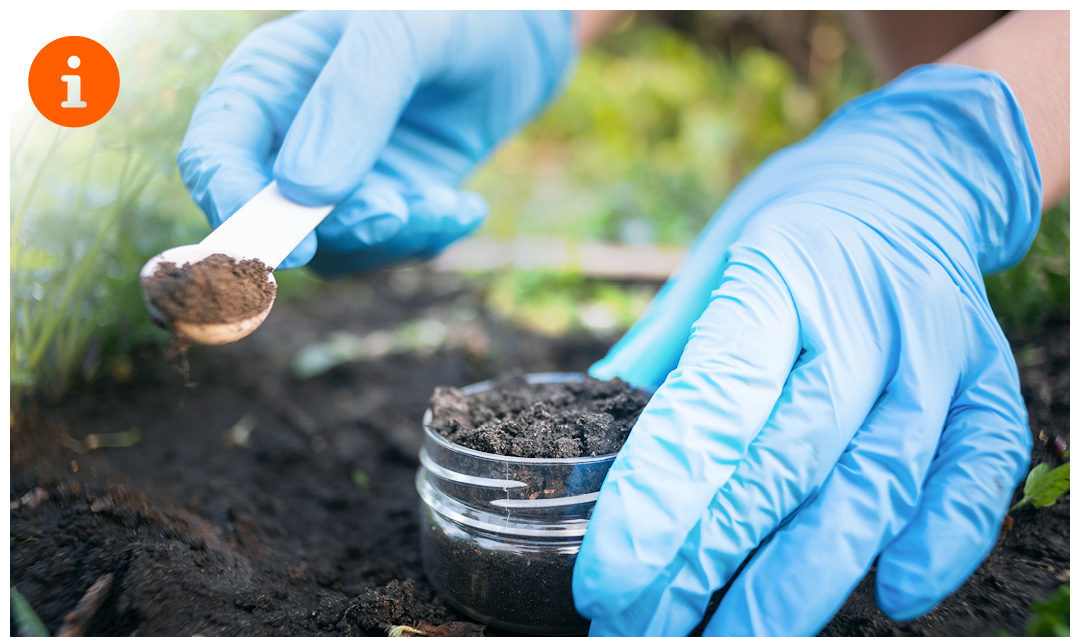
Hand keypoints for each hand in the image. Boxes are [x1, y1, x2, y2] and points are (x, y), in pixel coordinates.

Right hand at [177, 10, 575, 273]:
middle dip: (334, 232)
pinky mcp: (387, 205)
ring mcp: (340, 179)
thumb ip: (351, 98)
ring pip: (333, 249)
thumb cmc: (455, 13)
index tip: (290, 247)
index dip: (235, 207)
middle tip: (395, 212)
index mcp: (267, 82)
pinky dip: (425, 240)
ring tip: (449, 202)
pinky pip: (387, 250)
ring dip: (391, 239)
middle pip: (271, 219)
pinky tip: (464, 207)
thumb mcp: (403, 32)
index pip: (214, 154)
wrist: (522, 36)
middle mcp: (291, 138)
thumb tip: (303, 191)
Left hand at [575, 65, 1041, 635]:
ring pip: (875, 485)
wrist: (911, 171)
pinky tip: (892, 598)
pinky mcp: (989, 380)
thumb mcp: (712, 261)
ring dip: (803, 584)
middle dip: (710, 563)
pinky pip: (979, 470)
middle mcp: (861, 319)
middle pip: (787, 462)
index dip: (658, 500)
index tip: (609, 579)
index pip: (713, 402)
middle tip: (641, 630)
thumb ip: (662, 351)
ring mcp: (935, 353)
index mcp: (776, 277)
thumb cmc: (790, 225)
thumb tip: (585, 433)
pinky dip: (945, 539)